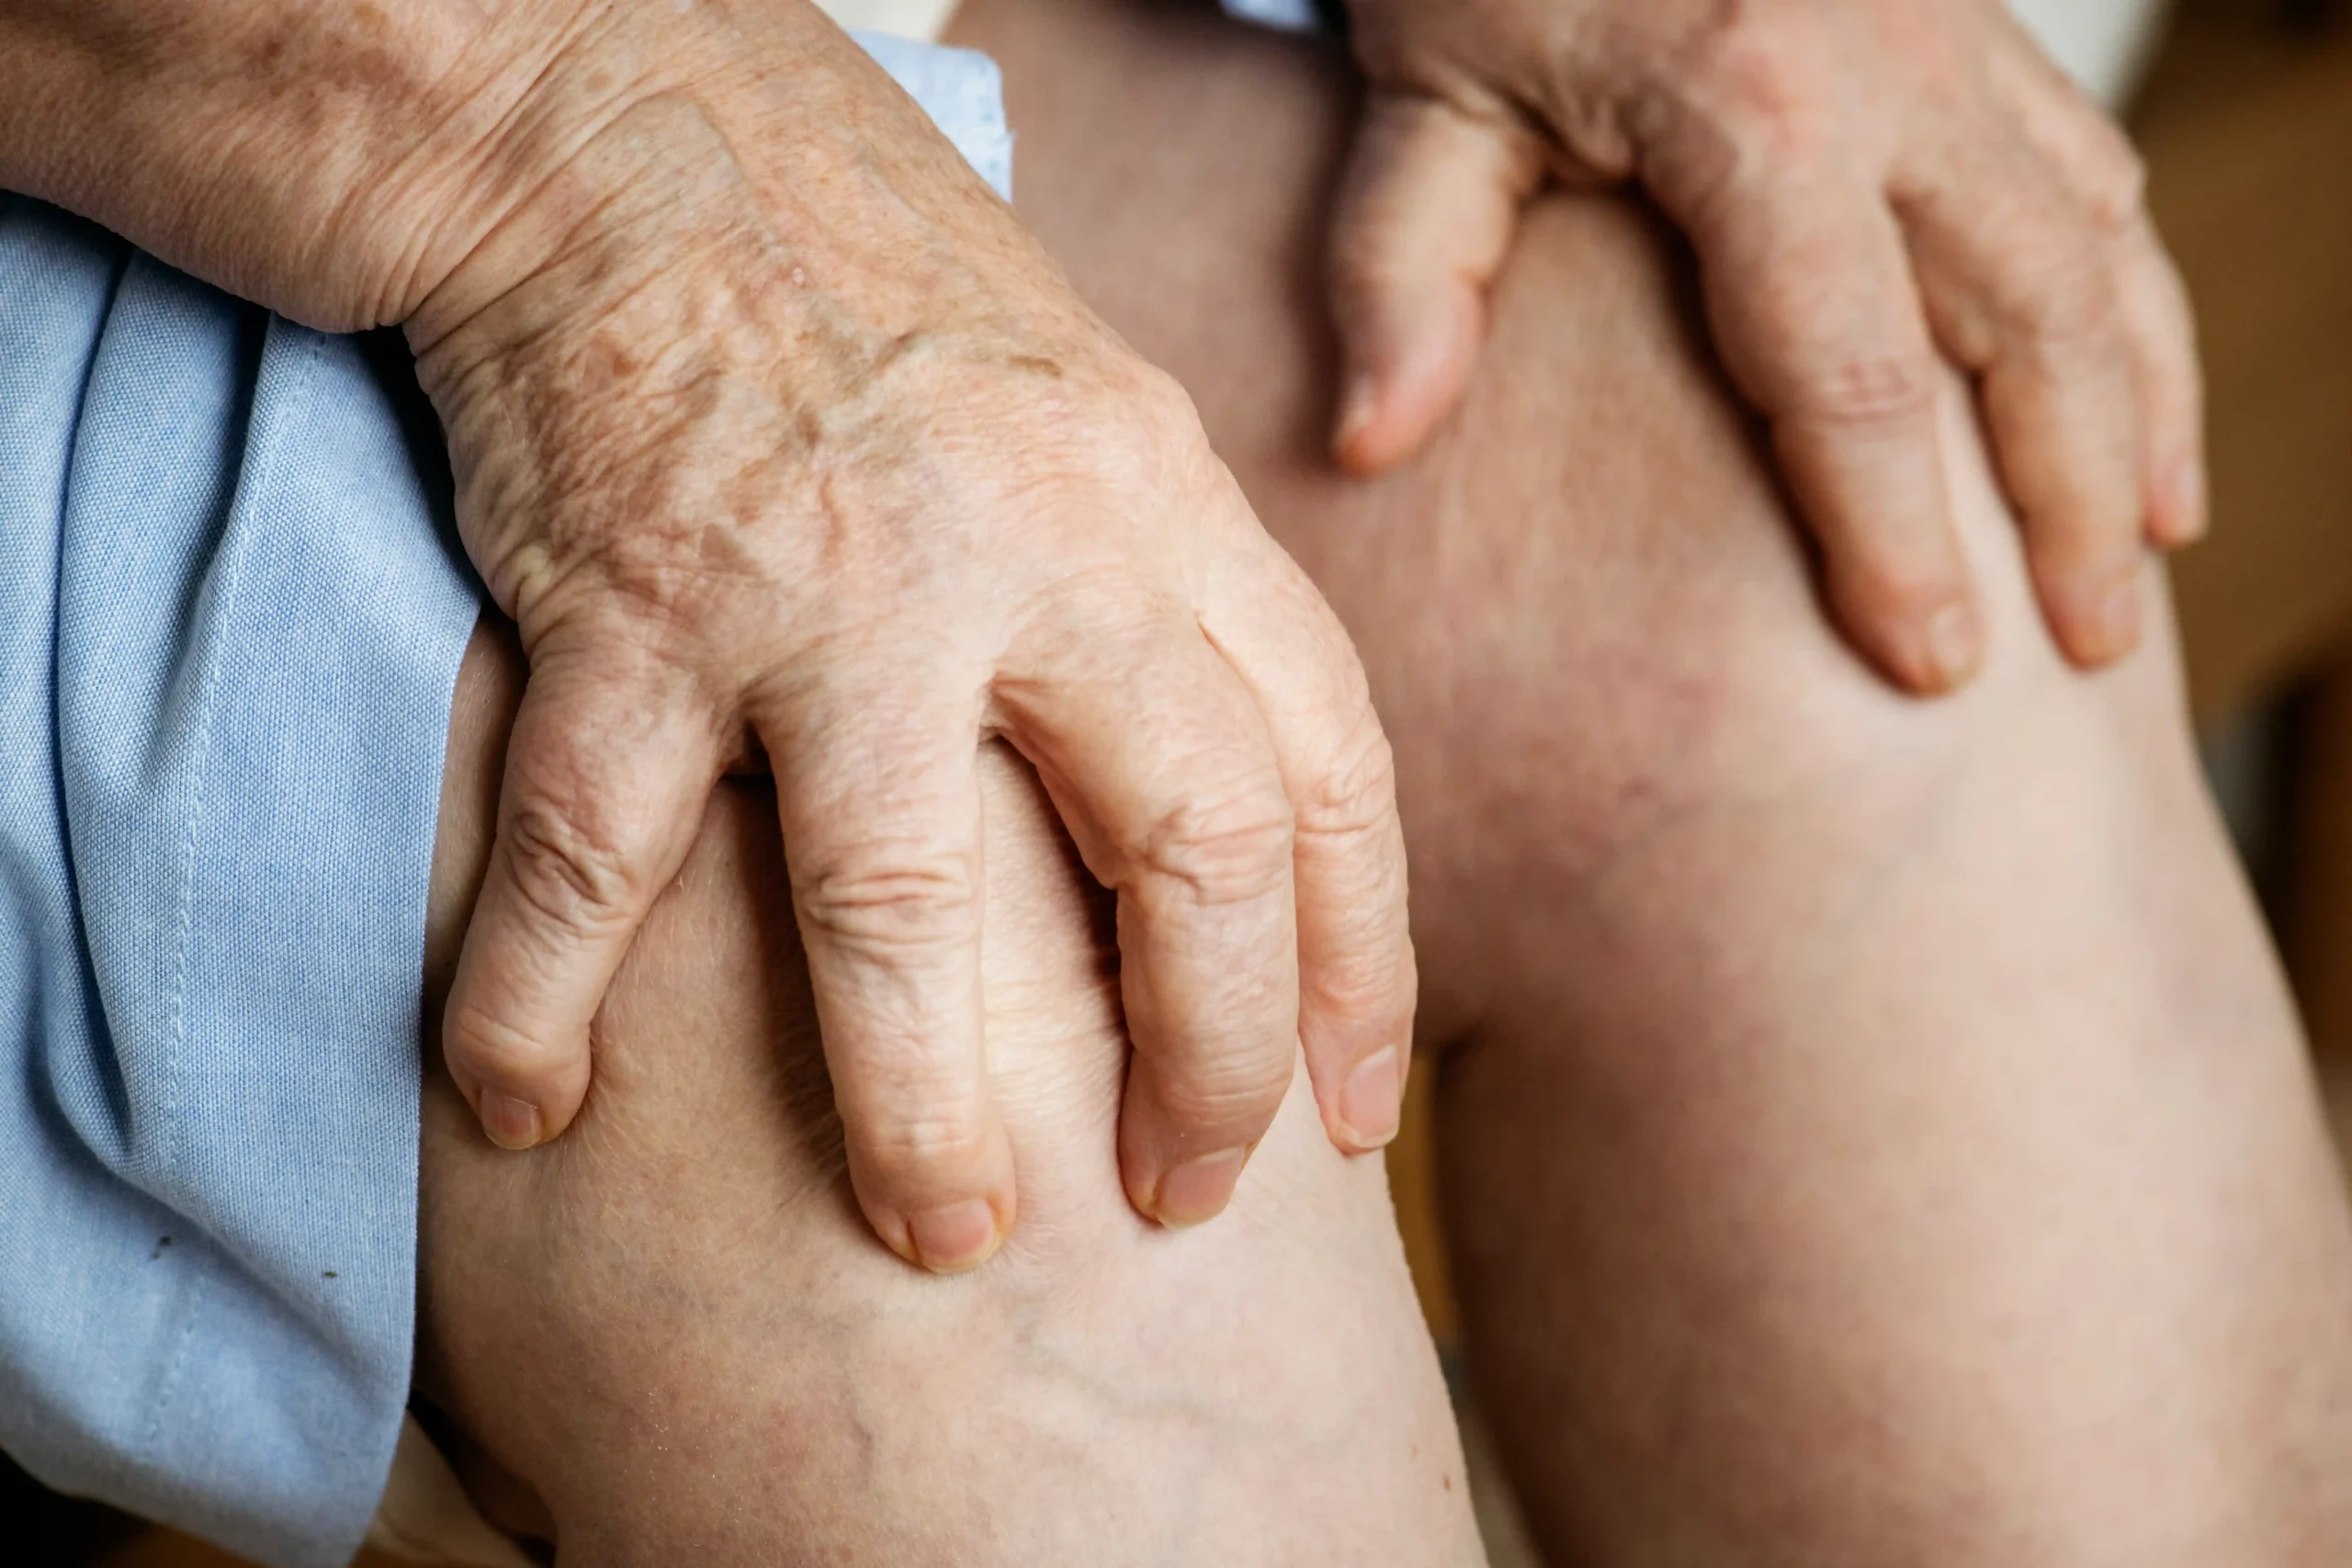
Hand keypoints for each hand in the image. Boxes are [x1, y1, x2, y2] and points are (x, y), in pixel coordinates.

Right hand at [402, 9, 1414, 1268]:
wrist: (619, 116)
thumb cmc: (865, 281)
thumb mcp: (1081, 402)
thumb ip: (1159, 584)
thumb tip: (1229, 787)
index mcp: (1158, 495)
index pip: (1325, 762)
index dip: (1356, 959)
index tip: (1345, 1108)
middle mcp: (1028, 543)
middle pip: (1187, 849)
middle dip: (1205, 1062)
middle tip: (1184, 1196)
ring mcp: (828, 582)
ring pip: (904, 906)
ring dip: (922, 1107)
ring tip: (945, 1236)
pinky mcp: (632, 605)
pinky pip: (592, 853)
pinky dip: (538, 1000)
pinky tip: (523, 1105)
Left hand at [1323, 0, 2204, 691]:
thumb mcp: (1420, 95)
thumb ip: (1402, 270)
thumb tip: (1374, 444)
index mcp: (1760, 108)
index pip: (1852, 376)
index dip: (1901, 538)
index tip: (1932, 669)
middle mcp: (1900, 74)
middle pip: (2034, 324)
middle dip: (2074, 499)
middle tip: (2091, 651)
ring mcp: (1960, 39)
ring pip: (2100, 245)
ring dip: (2140, 405)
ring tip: (2148, 550)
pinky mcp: (1978, 23)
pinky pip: (2092, 172)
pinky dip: (2130, 293)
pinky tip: (2135, 389)